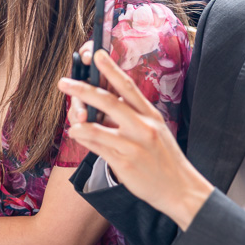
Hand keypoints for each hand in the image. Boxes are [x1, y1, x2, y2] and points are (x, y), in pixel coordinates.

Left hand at [59, 50, 212, 230]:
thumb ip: (132, 117)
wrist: (180, 190)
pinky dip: (83, 139)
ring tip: (72, 121)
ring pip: (96, 127)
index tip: (97, 54)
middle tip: (63, 82)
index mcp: (151, 115)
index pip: (129, 87)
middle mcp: (142, 127)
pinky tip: (77, 135)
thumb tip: (103, 107)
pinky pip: (96, 147)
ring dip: (78, 121)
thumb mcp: (155, 131)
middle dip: (82, 90)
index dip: (112, 69)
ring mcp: (132, 145)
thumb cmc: (164, 159)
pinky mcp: (124, 163)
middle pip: (108, 102)